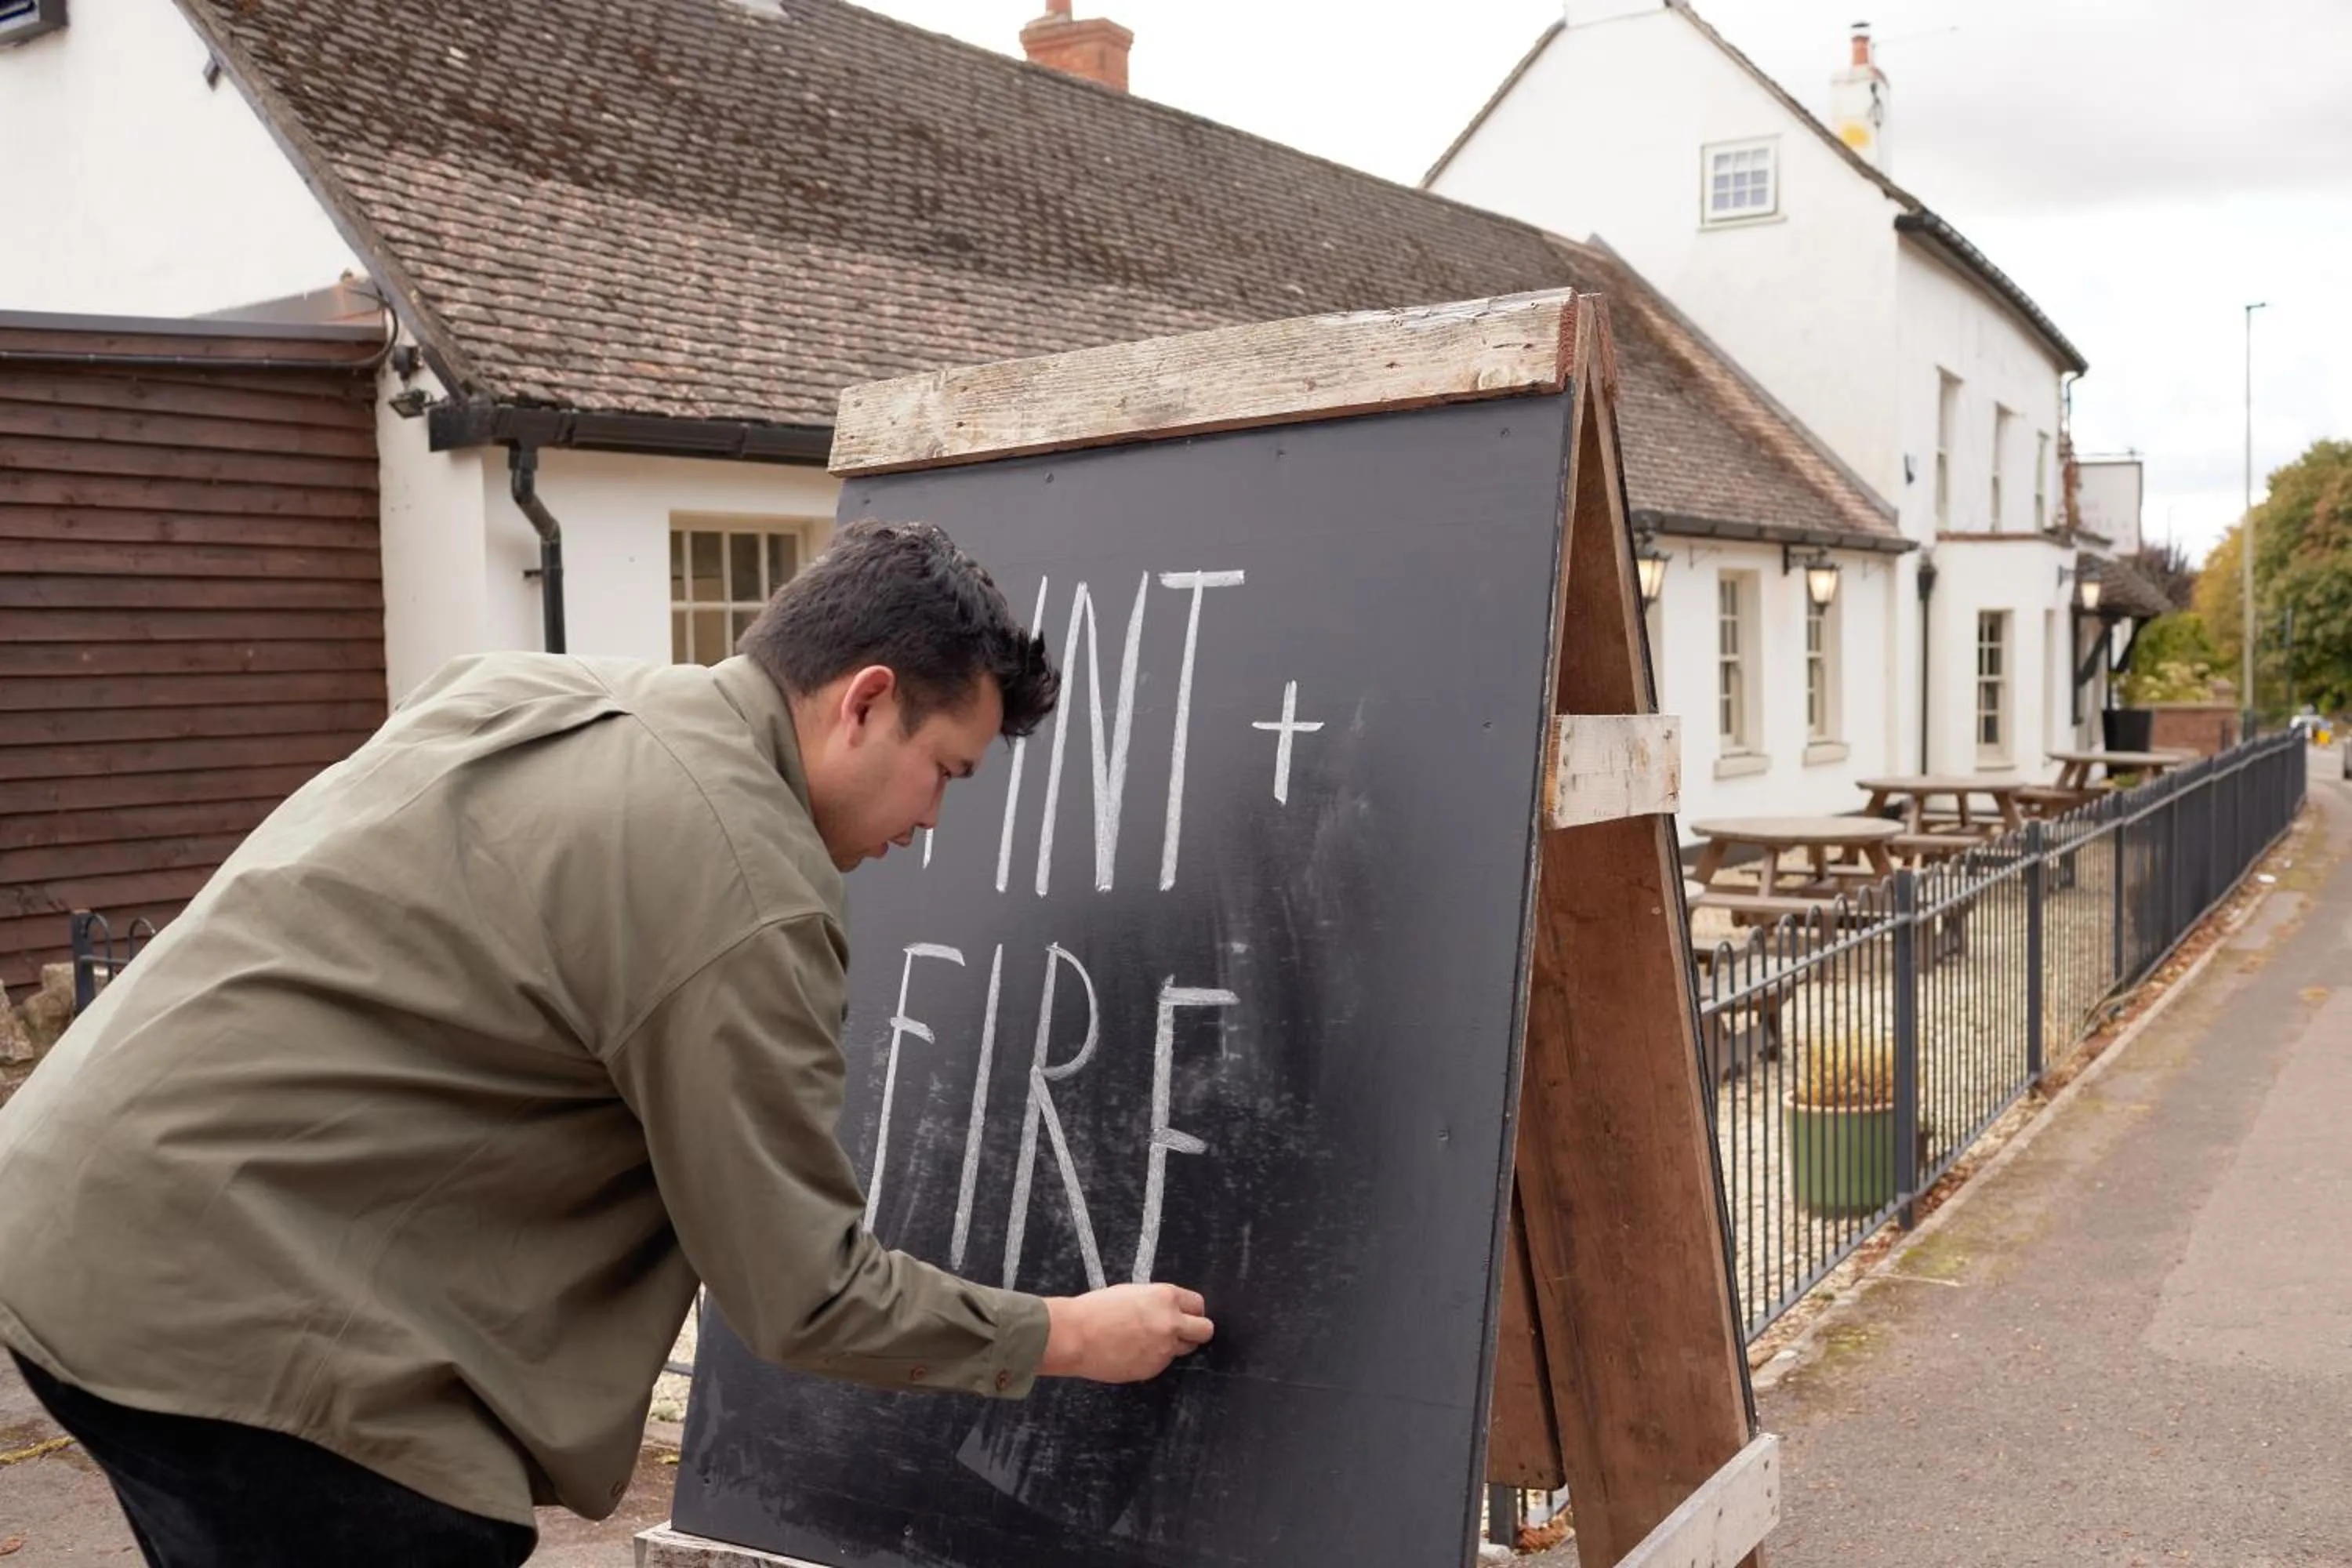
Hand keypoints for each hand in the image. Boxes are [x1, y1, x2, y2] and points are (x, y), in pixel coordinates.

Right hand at [1038, 1283, 1213, 1382]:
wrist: (1075, 1336)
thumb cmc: (1095, 1310)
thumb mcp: (1132, 1293)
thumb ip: (1157, 1302)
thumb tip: (1170, 1310)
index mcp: (1166, 1297)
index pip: (1198, 1305)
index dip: (1191, 1311)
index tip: (1185, 1315)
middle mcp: (1171, 1323)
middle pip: (1205, 1331)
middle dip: (1195, 1331)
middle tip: (1178, 1331)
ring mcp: (1164, 1349)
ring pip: (1184, 1349)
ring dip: (1173, 1346)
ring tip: (1147, 1341)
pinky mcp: (1153, 1369)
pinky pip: (1162, 1364)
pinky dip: (1152, 1360)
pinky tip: (1132, 1352)